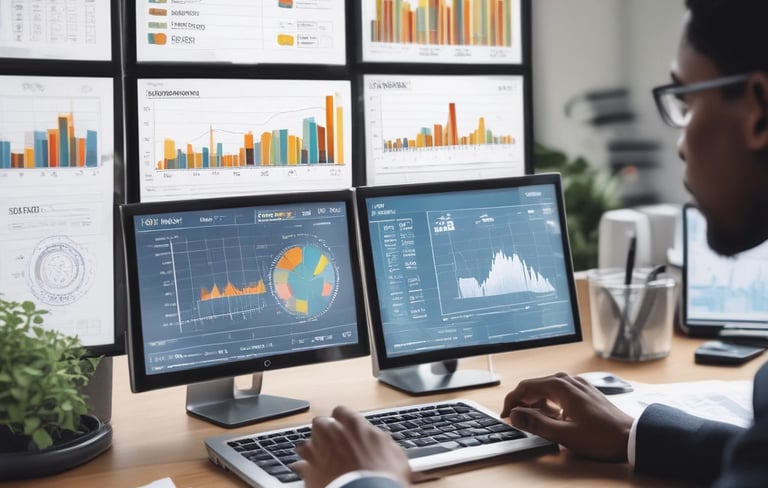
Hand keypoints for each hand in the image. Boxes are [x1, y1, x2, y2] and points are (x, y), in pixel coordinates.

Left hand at [292, 405, 412, 487]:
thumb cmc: (383, 478)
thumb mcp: (395, 455)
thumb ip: (382, 441)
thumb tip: (381, 439)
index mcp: (353, 425)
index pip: (341, 411)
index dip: (343, 421)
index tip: (347, 428)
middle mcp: (332, 433)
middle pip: (321, 423)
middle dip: (325, 432)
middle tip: (334, 445)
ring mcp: (317, 451)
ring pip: (307, 442)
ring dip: (314, 449)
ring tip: (323, 461)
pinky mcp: (307, 470)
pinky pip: (300, 464)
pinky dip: (305, 468)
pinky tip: (313, 473)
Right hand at [500, 372, 632, 461]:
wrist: (631, 437)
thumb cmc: (601, 437)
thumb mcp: (564, 434)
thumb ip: (536, 424)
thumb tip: (515, 415)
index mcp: (561, 386)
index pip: (525, 387)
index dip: (511, 402)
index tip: (506, 416)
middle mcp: (568, 380)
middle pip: (535, 386)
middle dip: (522, 402)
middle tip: (516, 420)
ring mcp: (577, 385)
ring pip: (546, 390)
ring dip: (535, 404)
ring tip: (534, 422)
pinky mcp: (584, 393)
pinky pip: (558, 393)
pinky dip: (549, 404)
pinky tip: (552, 418)